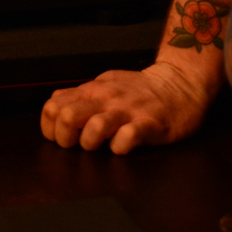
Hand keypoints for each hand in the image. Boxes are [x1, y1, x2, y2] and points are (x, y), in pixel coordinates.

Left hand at [39, 60, 215, 153]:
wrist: (181, 83)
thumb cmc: (141, 89)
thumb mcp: (106, 84)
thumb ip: (81, 95)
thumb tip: (55, 104)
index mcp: (93, 90)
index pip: (53, 106)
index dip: (50, 128)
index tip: (60, 138)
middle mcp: (107, 99)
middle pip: (68, 117)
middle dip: (66, 139)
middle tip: (77, 146)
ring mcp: (128, 111)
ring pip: (95, 128)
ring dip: (91, 143)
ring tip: (100, 147)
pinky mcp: (149, 124)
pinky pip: (127, 139)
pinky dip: (120, 148)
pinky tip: (122, 147)